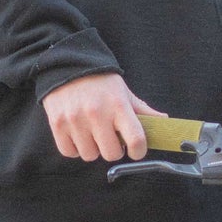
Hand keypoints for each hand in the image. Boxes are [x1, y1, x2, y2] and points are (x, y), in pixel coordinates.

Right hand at [42, 72, 160, 160]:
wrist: (67, 65)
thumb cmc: (99, 81)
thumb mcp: (123, 91)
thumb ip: (142, 110)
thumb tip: (164, 121)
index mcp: (118, 105)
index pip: (136, 140)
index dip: (139, 151)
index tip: (136, 150)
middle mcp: (96, 114)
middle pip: (112, 154)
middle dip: (114, 150)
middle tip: (111, 139)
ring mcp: (75, 120)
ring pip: (90, 156)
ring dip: (93, 149)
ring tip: (92, 134)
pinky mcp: (57, 124)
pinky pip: (70, 152)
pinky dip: (75, 148)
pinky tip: (78, 135)